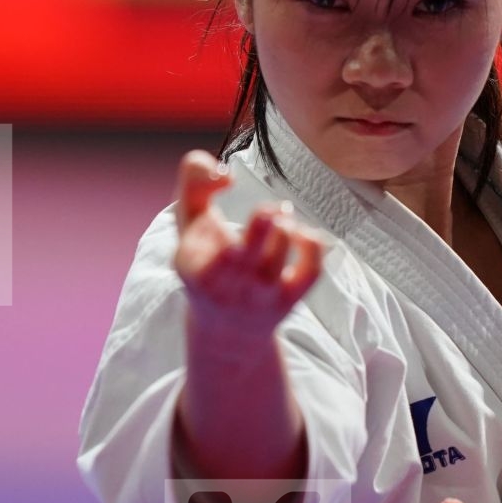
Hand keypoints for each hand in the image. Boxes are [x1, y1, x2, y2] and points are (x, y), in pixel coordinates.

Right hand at [172, 149, 329, 338]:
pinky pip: (309, 271)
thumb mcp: (189, 221)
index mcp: (193, 264)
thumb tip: (227, 173)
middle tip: (271, 208)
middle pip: (241, 256)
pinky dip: (312, 244)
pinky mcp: (288, 301)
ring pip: (275, 260)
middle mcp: (224, 284)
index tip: (229, 180)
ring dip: (284, 229)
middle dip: (261, 223)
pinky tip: (302, 234)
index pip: (198, 232)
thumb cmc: (206, 258)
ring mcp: (258, 296)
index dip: (213, 196)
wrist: (227, 329)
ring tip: (281, 217)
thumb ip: (194, 179)